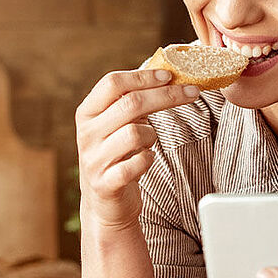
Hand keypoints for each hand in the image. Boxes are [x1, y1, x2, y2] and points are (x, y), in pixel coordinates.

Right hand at [75, 69, 200, 230]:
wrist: (105, 203)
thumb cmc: (117, 155)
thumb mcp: (117, 124)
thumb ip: (132, 101)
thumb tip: (165, 75)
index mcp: (87, 112)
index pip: (112, 83)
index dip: (143, 76)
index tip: (169, 75)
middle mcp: (86, 134)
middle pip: (129, 104)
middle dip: (166, 95)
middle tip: (191, 92)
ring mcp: (94, 159)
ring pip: (134, 133)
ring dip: (152, 134)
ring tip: (150, 141)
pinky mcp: (106, 184)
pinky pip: (135, 165)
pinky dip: (147, 159)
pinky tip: (147, 159)